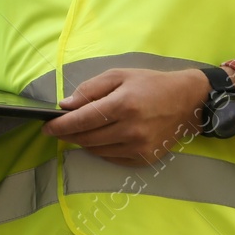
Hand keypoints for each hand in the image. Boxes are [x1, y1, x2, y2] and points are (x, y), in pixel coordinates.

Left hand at [40, 67, 207, 165]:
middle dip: (67, 135)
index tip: (47, 127)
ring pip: (97, 150)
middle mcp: (131, 129)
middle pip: (87, 138)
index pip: (82, 120)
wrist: (187, 101)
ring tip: (79, 131)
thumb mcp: (118, 75)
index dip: (61, 125)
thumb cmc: (149, 84)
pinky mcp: (145, 158)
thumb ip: (90, 90)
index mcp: (123, 105)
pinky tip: (100, 137)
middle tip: (56, 130)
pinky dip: (100, 149)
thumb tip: (66, 105)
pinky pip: (112, 157)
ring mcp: (139, 147)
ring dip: (83, 142)